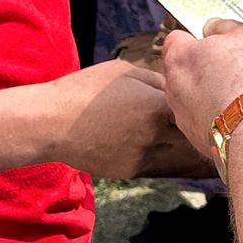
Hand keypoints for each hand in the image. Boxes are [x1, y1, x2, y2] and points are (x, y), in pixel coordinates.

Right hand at [36, 60, 210, 178]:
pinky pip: (150, 159)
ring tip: (144, 124)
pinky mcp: (131, 171)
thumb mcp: (123, 71)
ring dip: (165, 137)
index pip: (191, 106)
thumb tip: (174, 86)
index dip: (189, 100)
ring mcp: (144, 156)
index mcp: (156, 106)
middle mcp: (156, 135)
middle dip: (183, 122)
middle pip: (186, 131)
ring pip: (169, 147)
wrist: (51, 124)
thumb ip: (155, 79)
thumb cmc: (84, 90)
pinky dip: (146, 149)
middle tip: (172, 111)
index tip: (187, 95)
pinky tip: (127, 137)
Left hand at [161, 19, 242, 155]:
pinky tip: (236, 116)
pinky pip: (202, 119)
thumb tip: (213, 27)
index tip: (213, 42)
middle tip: (228, 68)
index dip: (195, 38)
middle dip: (200, 67)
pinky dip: (214, 116)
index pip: (176, 39)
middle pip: (182, 69)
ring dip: (206, 93)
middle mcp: (172, 85)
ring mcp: (181, 114)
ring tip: (236, 95)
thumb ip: (224, 27)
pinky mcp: (194, 137)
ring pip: (190, 97)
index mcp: (180, 56)